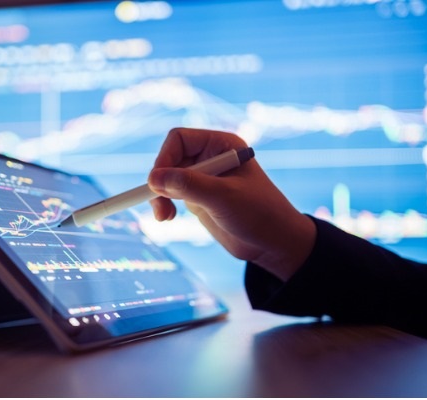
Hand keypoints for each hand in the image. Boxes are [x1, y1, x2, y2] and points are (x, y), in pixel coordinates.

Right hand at [147, 128, 315, 280]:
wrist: (274, 244)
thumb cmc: (259, 214)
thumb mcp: (223, 198)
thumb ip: (188, 185)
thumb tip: (153, 178)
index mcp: (221, 145)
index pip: (180, 139)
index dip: (165, 158)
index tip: (157, 182)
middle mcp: (210, 157)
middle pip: (169, 158)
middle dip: (160, 180)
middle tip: (159, 203)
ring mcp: (204, 178)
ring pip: (166, 177)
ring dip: (159, 195)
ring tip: (164, 216)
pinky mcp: (198, 197)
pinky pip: (171, 193)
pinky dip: (164, 204)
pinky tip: (167, 217)